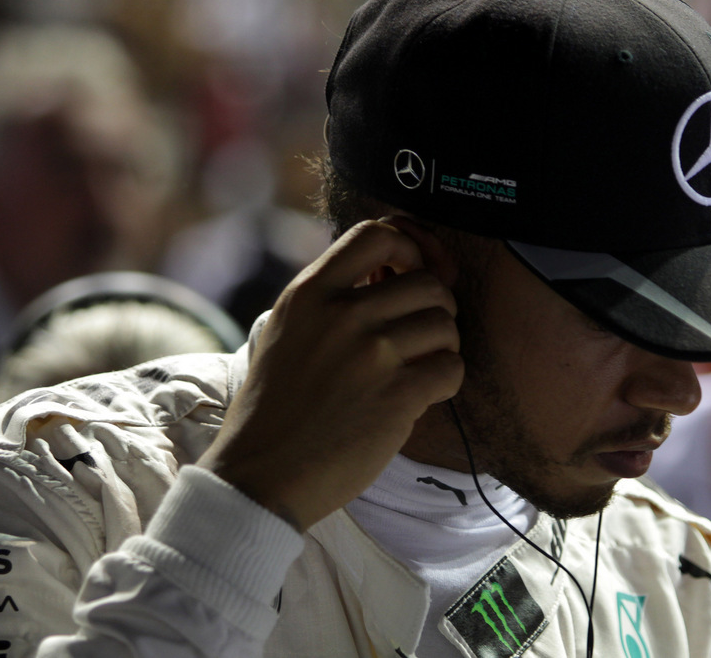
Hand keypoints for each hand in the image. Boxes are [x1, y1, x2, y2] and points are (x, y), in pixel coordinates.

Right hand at [197, 217, 463, 531]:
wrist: (259, 476)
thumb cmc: (277, 407)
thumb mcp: (289, 331)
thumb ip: (335, 298)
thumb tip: (402, 270)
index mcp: (310, 293)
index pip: (377, 234)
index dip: (411, 246)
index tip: (415, 271)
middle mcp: (342, 314)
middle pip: (427, 282)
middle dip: (437, 306)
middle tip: (421, 334)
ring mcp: (371, 354)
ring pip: (445, 324)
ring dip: (443, 346)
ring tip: (419, 367)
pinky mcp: (397, 395)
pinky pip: (451, 368)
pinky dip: (445, 381)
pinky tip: (420, 396)